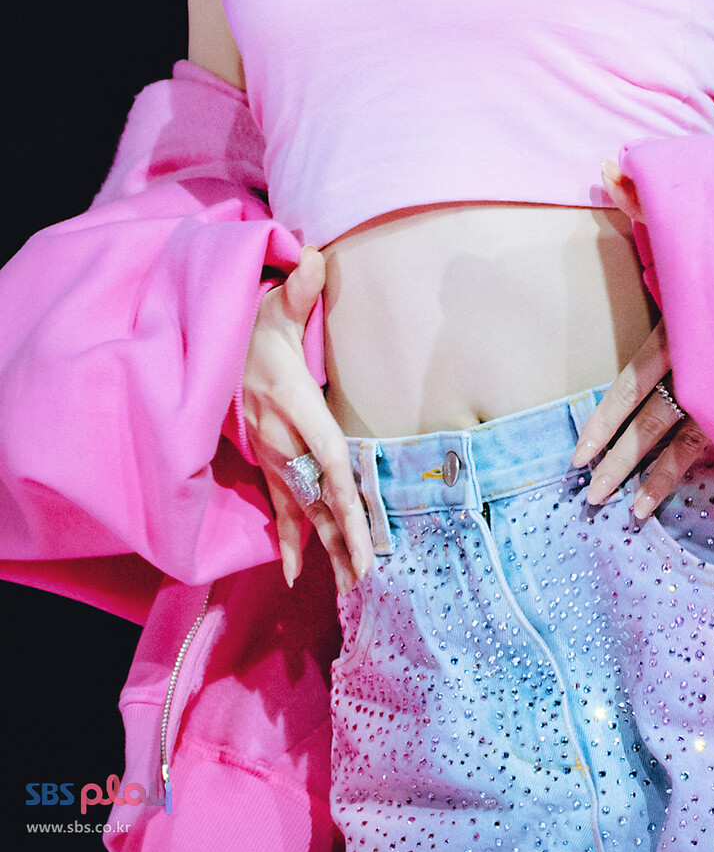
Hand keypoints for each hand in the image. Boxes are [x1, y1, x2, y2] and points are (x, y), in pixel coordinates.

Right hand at [242, 246, 375, 592]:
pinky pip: (281, 507)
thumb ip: (299, 288)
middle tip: (366, 583)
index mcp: (292, 406)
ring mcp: (270, 455)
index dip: (346, 499)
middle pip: (318, 498)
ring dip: (327, 548)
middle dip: (343, 541)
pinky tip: (300, 573)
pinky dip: (291, 540)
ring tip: (347, 590)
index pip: (327, 459)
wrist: (208, 345)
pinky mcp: (265, 461)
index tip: (365, 537)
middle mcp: (280, 440)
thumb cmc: (251, 325)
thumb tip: (315, 261)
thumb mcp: (273, 305)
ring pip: (303, 510)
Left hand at [570, 163, 708, 519]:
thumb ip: (654, 194)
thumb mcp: (710, 213)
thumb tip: (608, 165)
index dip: (603, 422)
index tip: (576, 456)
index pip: (632, 383)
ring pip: (696, 449)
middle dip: (620, 465)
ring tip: (633, 515)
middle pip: (654, 425)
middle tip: (590, 500)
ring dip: (662, 483)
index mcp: (690, 326)